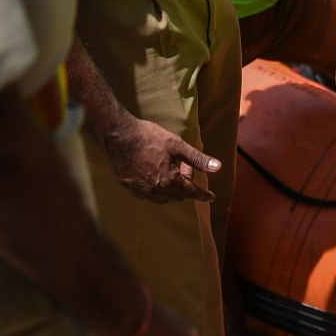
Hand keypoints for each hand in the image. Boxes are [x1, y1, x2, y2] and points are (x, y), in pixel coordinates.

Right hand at [101, 115, 217, 202]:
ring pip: (162, 198)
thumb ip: (197, 159)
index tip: (211, 197)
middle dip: (185, 186)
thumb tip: (217, 167)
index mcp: (169, 181)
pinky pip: (148, 196)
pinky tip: (155, 177)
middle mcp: (155, 190)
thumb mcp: (177, 145)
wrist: (118, 136)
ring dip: (171, 191)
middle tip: (184, 168)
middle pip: (177, 196)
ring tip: (170, 171)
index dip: (203, 195)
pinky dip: (156, 191)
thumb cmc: (149, 138)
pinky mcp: (129, 187)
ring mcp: (141, 190)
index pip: (191, 193)